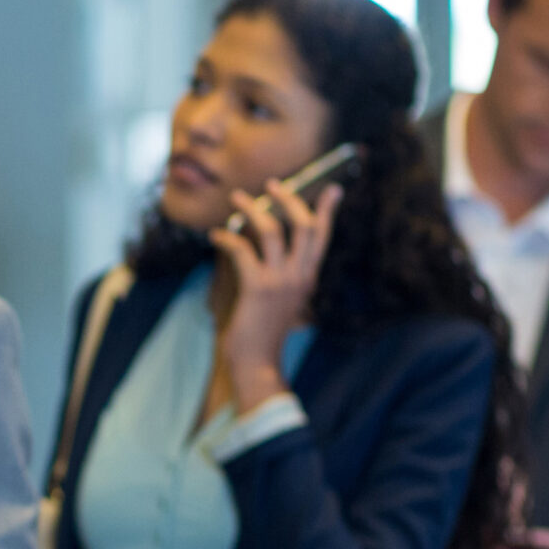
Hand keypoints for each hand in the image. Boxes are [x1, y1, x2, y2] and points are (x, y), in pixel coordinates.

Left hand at [211, 179, 342, 411]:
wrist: (257, 364)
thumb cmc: (262, 334)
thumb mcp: (279, 301)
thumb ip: (280, 276)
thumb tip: (262, 250)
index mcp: (307, 278)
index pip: (322, 238)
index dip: (327, 211)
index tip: (334, 188)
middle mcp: (299, 277)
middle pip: (303, 225)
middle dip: (288, 198)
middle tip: (271, 184)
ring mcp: (280, 282)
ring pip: (272, 230)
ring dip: (252, 209)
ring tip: (236, 197)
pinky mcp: (257, 288)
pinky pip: (242, 250)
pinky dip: (226, 238)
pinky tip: (215, 235)